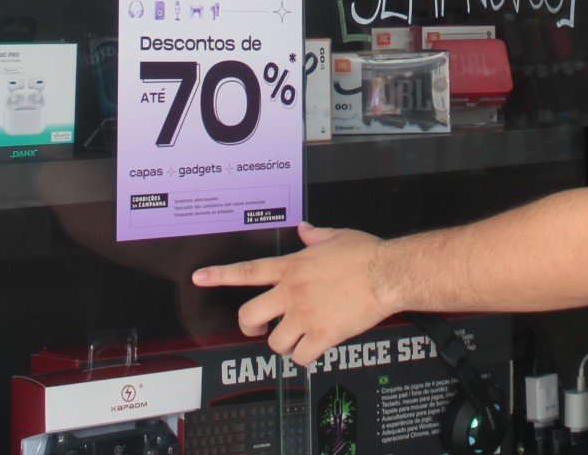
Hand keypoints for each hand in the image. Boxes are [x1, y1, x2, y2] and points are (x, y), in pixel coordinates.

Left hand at [192, 224, 391, 367]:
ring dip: (285, 343)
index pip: (247, 271)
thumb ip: (315, 236)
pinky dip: (306, 357)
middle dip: (250, 327)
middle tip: (259, 328)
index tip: (199, 277)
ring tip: (298, 337)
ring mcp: (305, 315)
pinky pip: (302, 357)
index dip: (220, 275)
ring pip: (275, 343)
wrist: (388, 273)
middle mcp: (292, 292)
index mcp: (292, 267)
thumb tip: (305, 229)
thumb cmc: (367, 254)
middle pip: (249, 316)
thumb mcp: (337, 236)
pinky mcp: (323, 335)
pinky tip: (316, 348)